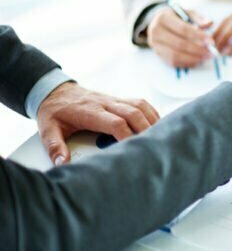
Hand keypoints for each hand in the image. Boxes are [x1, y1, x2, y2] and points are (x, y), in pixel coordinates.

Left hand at [37, 82, 159, 165]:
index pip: (115, 122)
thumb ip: (54, 146)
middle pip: (133, 112)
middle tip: (153, 146)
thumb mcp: (47, 129)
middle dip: (146, 129)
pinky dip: (151, 113)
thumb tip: (63, 163)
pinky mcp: (119, 99)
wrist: (55, 91)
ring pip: (140, 105)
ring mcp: (114, 99)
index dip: (127, 136)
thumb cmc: (54, 112)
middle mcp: (105, 103)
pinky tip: (157, 125)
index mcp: (90, 111)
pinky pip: (141, 103)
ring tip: (160, 136)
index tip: (132, 150)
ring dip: (152, 120)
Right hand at [147, 7, 212, 66]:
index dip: (198, 36)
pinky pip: (173, 62)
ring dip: (193, 58)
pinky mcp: (158, 54)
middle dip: (197, 50)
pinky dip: (186, 63)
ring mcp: (155, 44)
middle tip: (210, 52)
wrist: (158, 22)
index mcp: (163, 18)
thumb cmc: (176, 17)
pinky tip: (197, 61)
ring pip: (175, 55)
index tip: (211, 41)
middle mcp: (156, 31)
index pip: (183, 29)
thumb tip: (209, 23)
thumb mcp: (186, 12)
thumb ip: (198, 18)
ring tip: (205, 57)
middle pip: (179, 44)